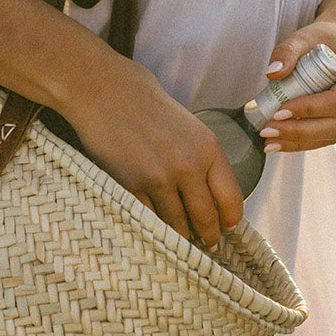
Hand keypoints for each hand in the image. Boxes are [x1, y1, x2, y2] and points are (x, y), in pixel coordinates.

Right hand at [60, 58, 244, 251]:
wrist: (103, 90)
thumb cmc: (145, 103)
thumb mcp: (188, 126)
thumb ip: (201, 158)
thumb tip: (209, 194)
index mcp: (208, 149)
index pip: (232, 199)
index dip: (230, 220)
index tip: (226, 227)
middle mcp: (188, 166)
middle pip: (206, 219)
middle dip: (207, 237)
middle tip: (206, 245)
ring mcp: (158, 179)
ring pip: (177, 226)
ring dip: (180, 238)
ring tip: (181, 243)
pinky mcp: (130, 186)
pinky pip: (148, 219)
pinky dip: (153, 227)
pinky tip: (155, 230)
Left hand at [259, 13, 335, 153]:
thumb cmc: (324, 38)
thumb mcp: (304, 36)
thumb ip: (286, 50)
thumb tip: (272, 73)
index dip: (309, 110)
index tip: (278, 112)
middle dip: (300, 131)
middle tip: (268, 132)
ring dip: (301, 141)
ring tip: (269, 142)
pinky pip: (335, 136)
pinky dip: (308, 142)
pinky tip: (282, 143)